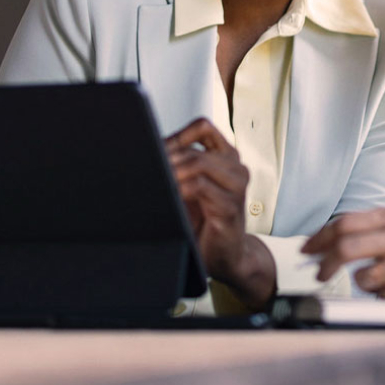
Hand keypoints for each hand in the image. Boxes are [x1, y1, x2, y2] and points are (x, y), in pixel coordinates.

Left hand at [165, 118, 274, 304]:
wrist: (225, 257)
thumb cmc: (207, 222)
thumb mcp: (191, 186)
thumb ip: (179, 166)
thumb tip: (147, 149)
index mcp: (226, 157)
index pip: (202, 127)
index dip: (176, 135)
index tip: (156, 150)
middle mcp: (235, 168)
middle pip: (195, 149)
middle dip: (167, 160)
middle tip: (149, 170)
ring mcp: (236, 187)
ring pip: (198, 163)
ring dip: (172, 172)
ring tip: (158, 183)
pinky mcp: (230, 207)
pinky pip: (199, 187)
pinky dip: (179, 188)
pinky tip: (170, 196)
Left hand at [301, 206, 384, 302]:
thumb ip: (384, 229)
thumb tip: (340, 238)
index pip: (346, 222)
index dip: (320, 236)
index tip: (309, 248)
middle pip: (343, 247)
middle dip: (323, 263)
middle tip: (316, 272)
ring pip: (361, 278)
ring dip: (366, 282)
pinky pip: (382, 297)